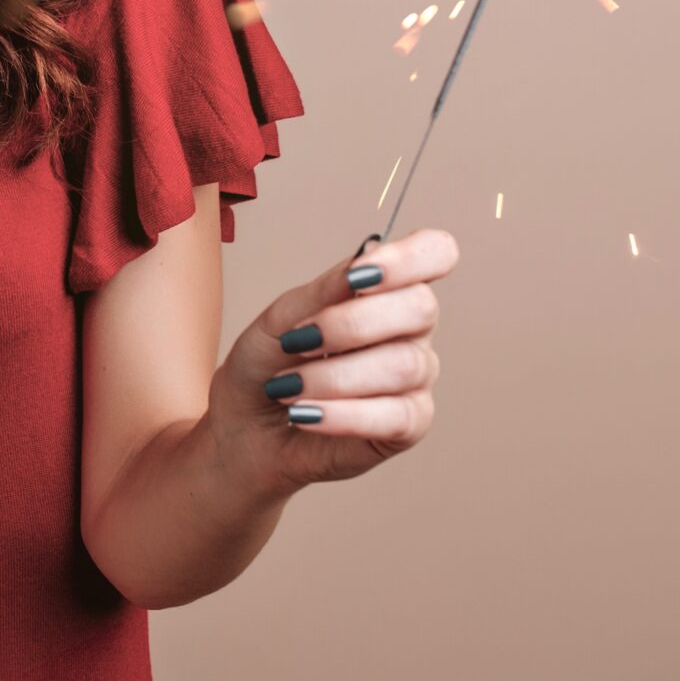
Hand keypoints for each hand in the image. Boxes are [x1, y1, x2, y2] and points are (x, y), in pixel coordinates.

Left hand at [212, 228, 457, 497]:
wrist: (245, 427)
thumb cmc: (268, 364)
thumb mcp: (279, 320)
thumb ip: (323, 292)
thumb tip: (363, 263)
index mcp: (386, 289)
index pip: (434, 253)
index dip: (409, 258)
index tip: (359, 276)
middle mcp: (410, 330)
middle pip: (421, 308)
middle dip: (352, 323)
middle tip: (297, 341)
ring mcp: (416, 378)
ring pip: (404, 365)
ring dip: (333, 376)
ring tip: (287, 387)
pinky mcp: (409, 425)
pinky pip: (395, 417)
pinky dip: (341, 414)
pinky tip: (304, 414)